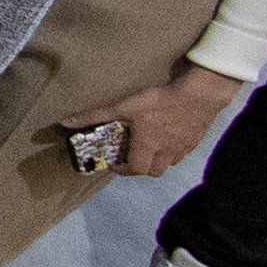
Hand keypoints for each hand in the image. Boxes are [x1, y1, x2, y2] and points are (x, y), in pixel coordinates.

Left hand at [88, 68, 242, 181]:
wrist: (201, 95)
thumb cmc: (161, 101)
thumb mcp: (124, 106)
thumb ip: (95, 115)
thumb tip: (65, 121)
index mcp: (148, 147)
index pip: (136, 170)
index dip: (123, 170)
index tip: (115, 163)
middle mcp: (167, 152)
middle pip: (154, 171)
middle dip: (141, 167)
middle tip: (131, 156)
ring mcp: (184, 147)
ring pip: (170, 162)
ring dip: (158, 159)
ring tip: (148, 146)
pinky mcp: (197, 139)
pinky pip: (183, 151)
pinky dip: (173, 149)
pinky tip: (168, 135)